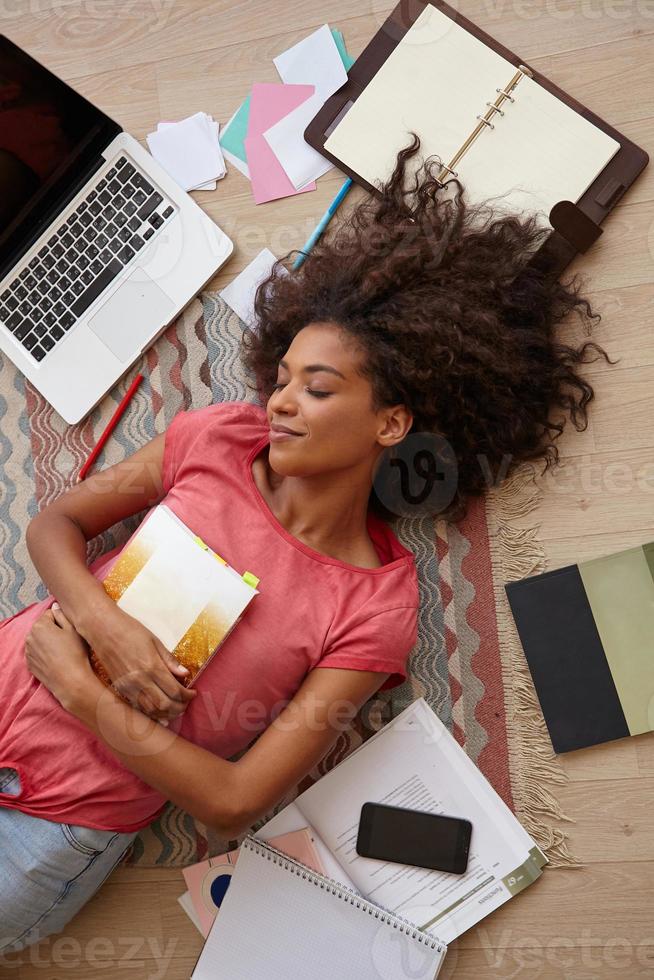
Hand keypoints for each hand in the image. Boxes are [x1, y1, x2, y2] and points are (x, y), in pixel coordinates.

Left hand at [25, 604, 99, 711]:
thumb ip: (62, 614)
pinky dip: (45, 653)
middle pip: (43, 627)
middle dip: (53, 630)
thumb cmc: (75, 653)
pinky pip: (37, 653)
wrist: (70, 681)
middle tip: (67, 640)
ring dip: (48, 642)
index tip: (70, 629)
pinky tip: (56, 659)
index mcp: (40, 625)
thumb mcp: (73, 629)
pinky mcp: (30, 664)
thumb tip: (55, 606)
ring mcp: (28, 652)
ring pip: (39, 640)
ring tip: (62, 651)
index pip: (50, 614)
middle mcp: (29, 637)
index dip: (62, 620)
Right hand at [83, 601, 196, 722]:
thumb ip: (170, 660)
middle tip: (186, 703)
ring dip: (165, 714)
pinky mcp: (120, 689)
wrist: (102, 629)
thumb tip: (185, 673)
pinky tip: (158, 712)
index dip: (187, 696)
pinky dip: (150, 713)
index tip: (193, 693)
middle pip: (165, 705)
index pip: (175, 691)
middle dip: (179, 707)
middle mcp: (140, 680)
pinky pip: (137, 707)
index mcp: (152, 667)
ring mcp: (128, 687)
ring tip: (175, 709)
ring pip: (151, 710)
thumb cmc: (130, 630)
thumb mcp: (155, 641)